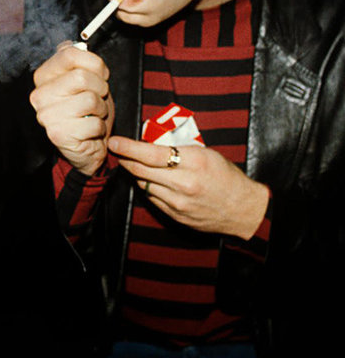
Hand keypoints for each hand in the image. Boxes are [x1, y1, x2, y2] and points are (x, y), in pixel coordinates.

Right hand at [29, 42, 113, 175]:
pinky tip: (91, 130)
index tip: (100, 73)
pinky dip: (100, 127)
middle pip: (82, 77)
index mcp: (43, 76)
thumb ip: (78, 60)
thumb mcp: (84, 79)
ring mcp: (46, 116)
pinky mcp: (58, 135)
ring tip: (94, 114)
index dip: (94, 63)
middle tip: (99, 98)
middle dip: (101, 88)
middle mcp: (39, 95)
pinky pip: (94, 123)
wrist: (87, 144)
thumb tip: (77, 45)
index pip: (70, 54)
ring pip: (90, 100)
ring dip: (101, 109)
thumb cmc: (87, 110)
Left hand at [108, 136, 269, 238]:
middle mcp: (183, 183)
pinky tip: (153, 181)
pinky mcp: (176, 215)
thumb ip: (178, 149)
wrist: (243, 210)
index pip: (151, 153)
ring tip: (137, 164)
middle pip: (141, 170)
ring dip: (137, 172)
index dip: (128, 147)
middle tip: (117, 151)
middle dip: (125, 159)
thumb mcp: (206, 153)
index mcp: (193, 162)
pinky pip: (152, 198)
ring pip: (144, 184)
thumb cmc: (226, 176)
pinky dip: (149, 187)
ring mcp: (178, 202)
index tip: (115, 142)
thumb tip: (150, 144)